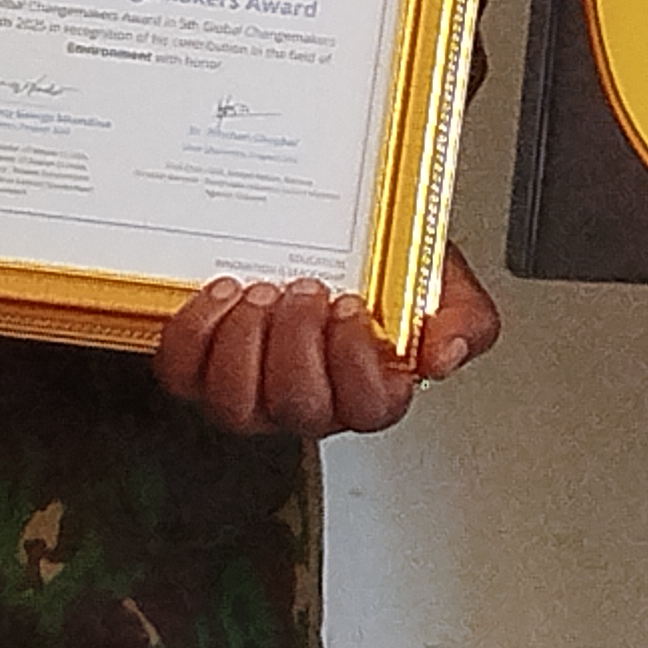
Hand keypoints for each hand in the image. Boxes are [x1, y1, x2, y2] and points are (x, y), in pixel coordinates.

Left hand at [152, 249, 500, 438]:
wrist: (335, 239)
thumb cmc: (385, 270)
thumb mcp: (444, 284)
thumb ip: (464, 321)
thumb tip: (442, 354)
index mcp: (369, 390)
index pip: (370, 408)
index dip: (357, 362)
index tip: (353, 304)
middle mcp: (307, 402)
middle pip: (299, 407)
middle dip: (298, 344)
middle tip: (306, 287)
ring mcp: (251, 392)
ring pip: (235, 404)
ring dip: (244, 344)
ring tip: (261, 290)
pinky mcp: (201, 370)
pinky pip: (183, 374)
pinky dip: (195, 333)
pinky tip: (219, 291)